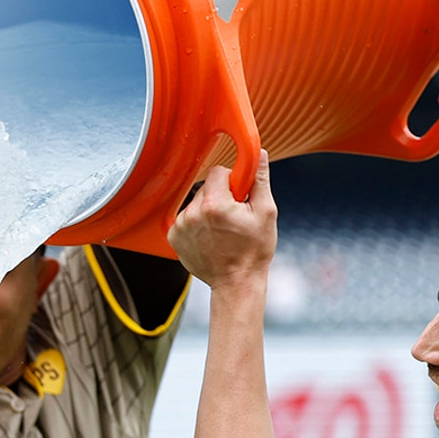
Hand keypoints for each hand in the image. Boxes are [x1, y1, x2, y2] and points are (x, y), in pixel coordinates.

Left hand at [167, 151, 276, 291]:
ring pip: (195, 203)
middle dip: (220, 196)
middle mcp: (191, 213)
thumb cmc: (254, 251)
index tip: (239, 195)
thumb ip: (259, 180)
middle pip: (206, 187)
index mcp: (214, 204)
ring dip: (207, 211)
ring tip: (222, 230)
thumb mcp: (265, 212)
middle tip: (234, 216)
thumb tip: (258, 154)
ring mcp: (180, 226)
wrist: (236, 282)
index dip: (232, 181)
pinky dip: (196, 224)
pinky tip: (209, 238)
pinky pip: (185, 219)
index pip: (218, 171)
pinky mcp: (173, 237)